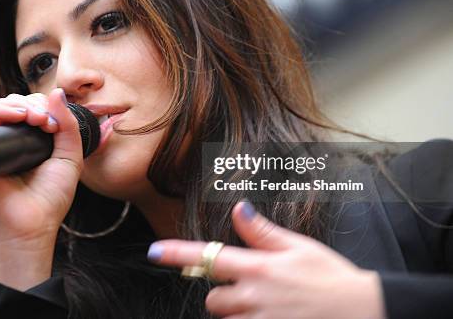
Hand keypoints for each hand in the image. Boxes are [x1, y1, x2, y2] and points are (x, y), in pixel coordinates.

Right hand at [0, 88, 82, 245]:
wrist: (34, 224)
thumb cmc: (50, 198)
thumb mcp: (70, 156)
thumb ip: (68, 125)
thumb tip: (57, 92)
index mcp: (29, 141)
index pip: (30, 107)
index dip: (43, 106)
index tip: (56, 122)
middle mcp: (8, 141)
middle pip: (12, 103)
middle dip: (32, 104)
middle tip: (46, 121)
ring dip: (16, 105)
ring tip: (35, 118)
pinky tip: (17, 117)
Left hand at [147, 201, 385, 318]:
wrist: (363, 312)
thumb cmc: (331, 277)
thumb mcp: (298, 248)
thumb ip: (262, 232)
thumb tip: (238, 209)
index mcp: (258, 268)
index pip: (207, 257)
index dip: (176, 254)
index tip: (153, 251)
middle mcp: (253, 298)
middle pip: (212, 298)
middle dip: (222, 294)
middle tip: (249, 289)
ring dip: (236, 313)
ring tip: (266, 307)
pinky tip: (271, 315)